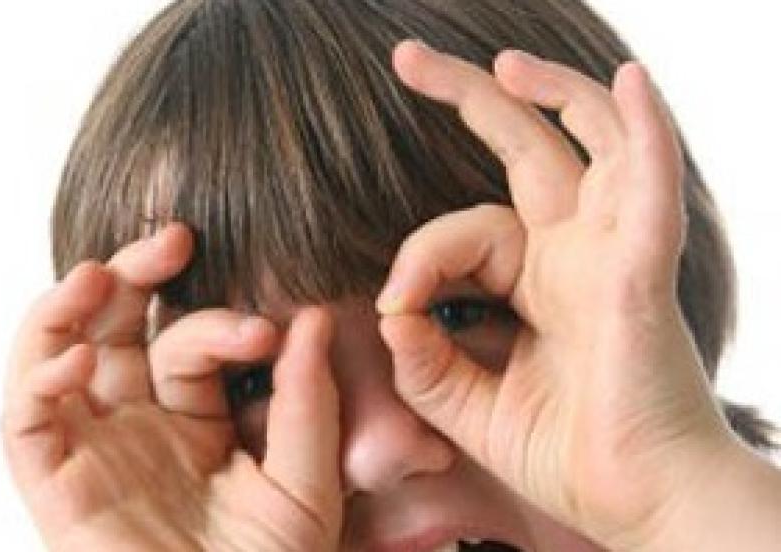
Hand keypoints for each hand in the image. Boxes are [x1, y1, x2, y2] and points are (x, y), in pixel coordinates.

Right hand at [3, 225, 341, 550]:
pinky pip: (26, 424)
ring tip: (99, 273)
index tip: (266, 330)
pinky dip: (37, 381)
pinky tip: (76, 358)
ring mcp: (93, 451)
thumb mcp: (304, 484)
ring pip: (56, 358)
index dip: (220, 323)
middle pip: (116, 328)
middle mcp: (136, 424)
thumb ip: (307, 403)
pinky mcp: (57, 488)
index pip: (189, 343)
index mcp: (192, 419)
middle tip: (173, 236)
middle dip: (135, 274)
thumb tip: (313, 317)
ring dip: (68, 308)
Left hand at [377, 40, 737, 548]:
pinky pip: (648, 188)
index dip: (418, 258)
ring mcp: (610, 255)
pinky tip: (630, 84)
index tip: (394, 307)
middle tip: (408, 60)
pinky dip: (644, 134)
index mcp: (538, 282)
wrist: (639, 507)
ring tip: (503, 62)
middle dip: (470, 99)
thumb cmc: (568, 456)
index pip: (465, 232)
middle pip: (524, 151)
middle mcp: (576, 255)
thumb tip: (391, 308)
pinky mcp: (640, 274)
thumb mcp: (469, 406)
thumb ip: (424, 359)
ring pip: (588, 147)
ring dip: (554, 95)